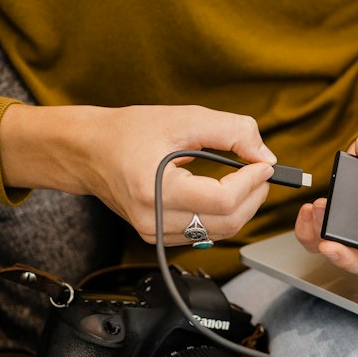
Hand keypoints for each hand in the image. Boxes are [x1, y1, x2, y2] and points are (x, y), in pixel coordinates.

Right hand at [0, 101, 276, 244]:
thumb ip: (231, 131)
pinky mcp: (157, 237)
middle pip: (226, 223)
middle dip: (254, 197)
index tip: (264, 164)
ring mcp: (154, 233)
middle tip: (261, 171)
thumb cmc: (130, 132)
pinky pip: (203, 234)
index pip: (223, 201)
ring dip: (241, 208)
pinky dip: (222, 215)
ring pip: (218, 233)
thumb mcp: (185, 119)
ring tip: (246, 180)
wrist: (91, 151)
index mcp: (156, 189)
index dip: (253, 183)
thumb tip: (266, 155)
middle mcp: (153, 220)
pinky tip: (223, 192)